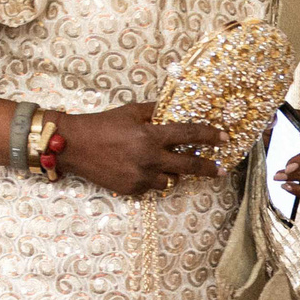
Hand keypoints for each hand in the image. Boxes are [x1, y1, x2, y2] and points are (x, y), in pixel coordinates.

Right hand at [54, 102, 226, 196]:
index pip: (189, 135)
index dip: (210, 136)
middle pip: (189, 166)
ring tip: (166, 164)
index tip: (225, 138)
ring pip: (172, 180)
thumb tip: (174, 109)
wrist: (74, 146)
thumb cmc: (102, 124)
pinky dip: (153, 179)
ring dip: (174, 172)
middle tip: (220, 169)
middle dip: (208, 168)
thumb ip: (155, 111)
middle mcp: (150, 159)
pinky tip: (143, 169)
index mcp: (151, 136)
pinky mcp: (132, 190)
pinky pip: (152, 187)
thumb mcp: (131, 111)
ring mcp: (141, 177)